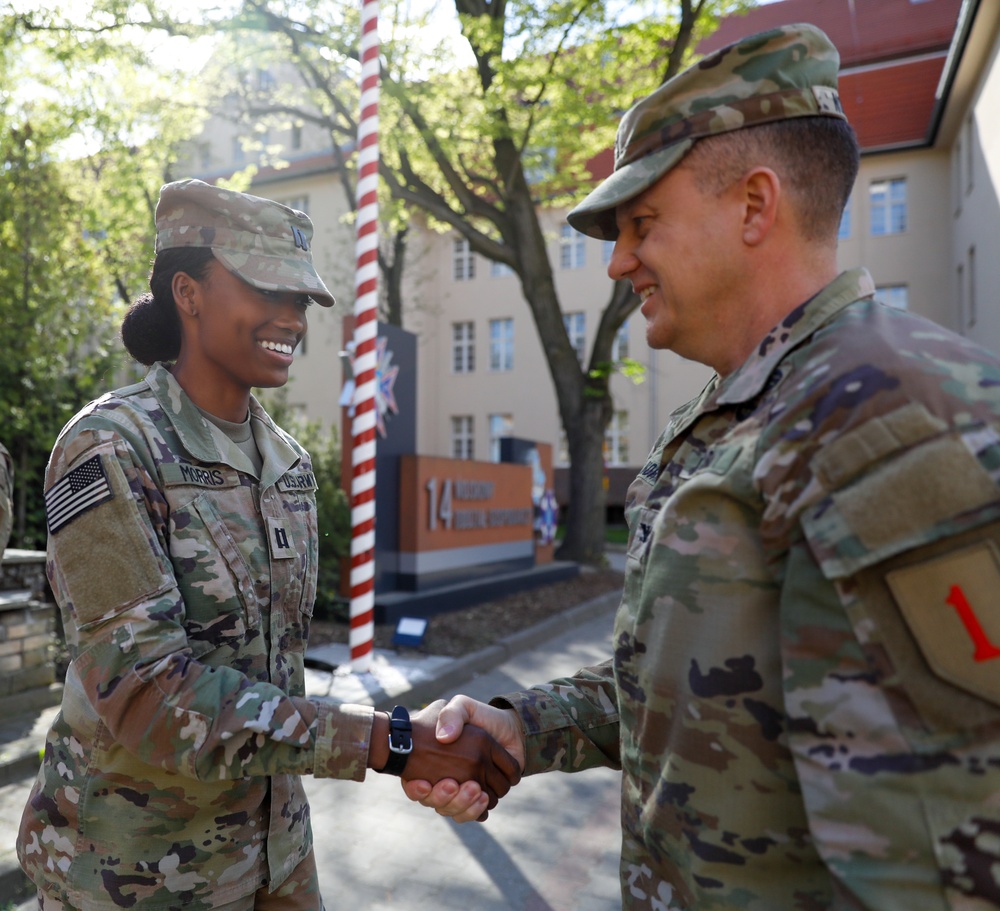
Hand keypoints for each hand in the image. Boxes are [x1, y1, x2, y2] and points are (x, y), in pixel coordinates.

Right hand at [402, 696, 525, 822]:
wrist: (508, 729)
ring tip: (475, 788)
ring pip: (456, 810)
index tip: (423, 783)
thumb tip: (444, 737)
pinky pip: (473, 815)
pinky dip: (476, 810)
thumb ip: (451, 714)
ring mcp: (463, 793)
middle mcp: (444, 782)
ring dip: (463, 803)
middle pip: (437, 802)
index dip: (416, 790)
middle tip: (452, 784)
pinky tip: (482, 796)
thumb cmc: (481, 717)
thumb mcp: (462, 707)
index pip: (414, 787)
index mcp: (432, 763)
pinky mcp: (480, 800)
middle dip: (443, 797)